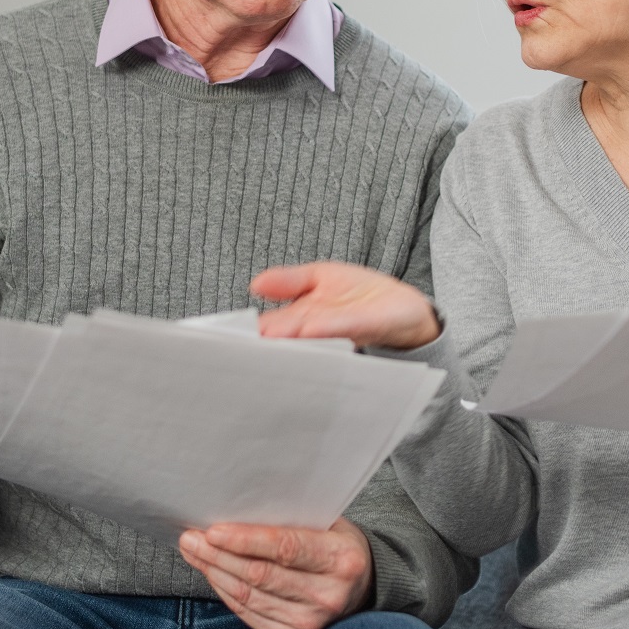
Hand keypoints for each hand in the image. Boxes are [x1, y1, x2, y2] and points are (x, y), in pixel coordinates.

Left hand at [178, 518, 374, 628]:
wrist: (362, 586)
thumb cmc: (337, 544)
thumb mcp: (328, 523)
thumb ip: (293, 517)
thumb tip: (237, 508)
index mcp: (341, 559)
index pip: (285, 548)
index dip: (245, 540)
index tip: (213, 530)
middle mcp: (327, 594)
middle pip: (260, 574)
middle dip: (218, 555)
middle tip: (190, 537)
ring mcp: (310, 621)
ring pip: (249, 596)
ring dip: (215, 572)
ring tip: (194, 552)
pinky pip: (249, 613)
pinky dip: (225, 592)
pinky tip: (212, 573)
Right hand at [252, 261, 440, 349]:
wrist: (407, 311)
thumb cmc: (360, 297)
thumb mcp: (320, 277)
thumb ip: (289, 281)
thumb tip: (255, 283)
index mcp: (299, 320)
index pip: (265, 328)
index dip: (244, 333)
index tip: (221, 339)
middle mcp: (315, 332)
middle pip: (282, 340)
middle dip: (260, 345)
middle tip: (235, 350)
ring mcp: (339, 334)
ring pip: (306, 341)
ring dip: (287, 343)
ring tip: (265, 342)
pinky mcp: (365, 328)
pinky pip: (341, 329)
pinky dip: (324, 329)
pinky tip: (308, 329)